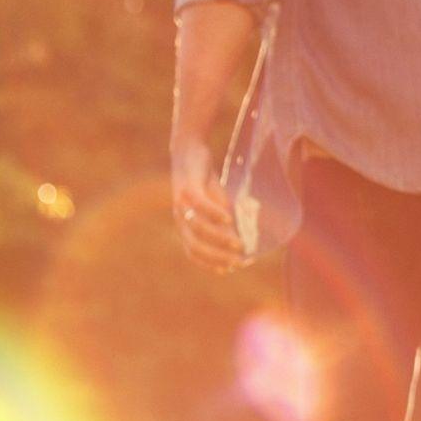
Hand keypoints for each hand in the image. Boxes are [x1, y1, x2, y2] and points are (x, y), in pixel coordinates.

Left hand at [169, 141, 243, 273]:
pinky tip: (229, 217)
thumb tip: (239, 240)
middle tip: (237, 262)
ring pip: (198, 227)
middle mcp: (180, 217)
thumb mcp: (216, 203)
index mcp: (185, 225)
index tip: (228, 270)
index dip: (209, 262)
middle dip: (217, 256)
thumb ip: (225, 221)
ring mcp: (182, 202)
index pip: (193, 251)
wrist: (189, 151)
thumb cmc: (204, 180)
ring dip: (219, 238)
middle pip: (195, 244)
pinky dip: (215, 213)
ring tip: (239, 244)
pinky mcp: (188, 186)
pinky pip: (200, 204)